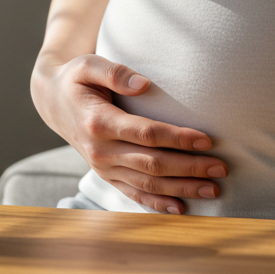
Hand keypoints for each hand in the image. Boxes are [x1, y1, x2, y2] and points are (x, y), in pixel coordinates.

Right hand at [31, 54, 227, 213]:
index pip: (145, 134)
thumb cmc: (77, 79)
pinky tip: (182, 208)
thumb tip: (144, 84)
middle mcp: (100, 151)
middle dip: (189, 168)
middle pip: (152, 164)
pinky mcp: (106, 175)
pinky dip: (158, 203)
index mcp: (98, 123)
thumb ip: (115, 72)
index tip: (207, 140)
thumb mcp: (88, 65)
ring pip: (148, 183)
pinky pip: (134, 193)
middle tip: (221, 169)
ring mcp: (102, 167)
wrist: (53, 102)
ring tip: (214, 190)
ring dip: (182, 188)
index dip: (177, 138)